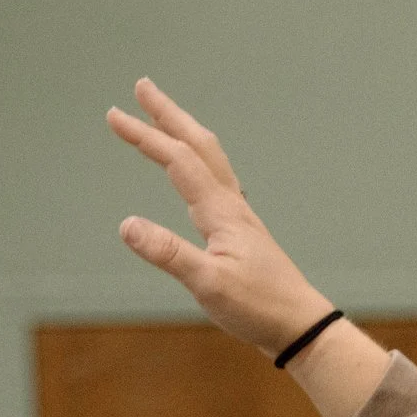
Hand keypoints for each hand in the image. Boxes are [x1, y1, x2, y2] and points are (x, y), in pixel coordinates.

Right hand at [106, 79, 332, 355]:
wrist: (303, 329)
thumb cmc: (260, 309)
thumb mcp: (209, 284)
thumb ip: (169, 254)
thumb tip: (126, 224)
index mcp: (222, 213)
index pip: (178, 161)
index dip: (146, 136)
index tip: (113, 115)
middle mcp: (233, 208)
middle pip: (200, 147)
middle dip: (169, 116)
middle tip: (143, 87)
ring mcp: (241, 220)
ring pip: (211, 163)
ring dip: (185, 136)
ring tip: (164, 121)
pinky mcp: (244, 236)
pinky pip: (218, 185)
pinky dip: (200, 166)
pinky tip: (197, 179)